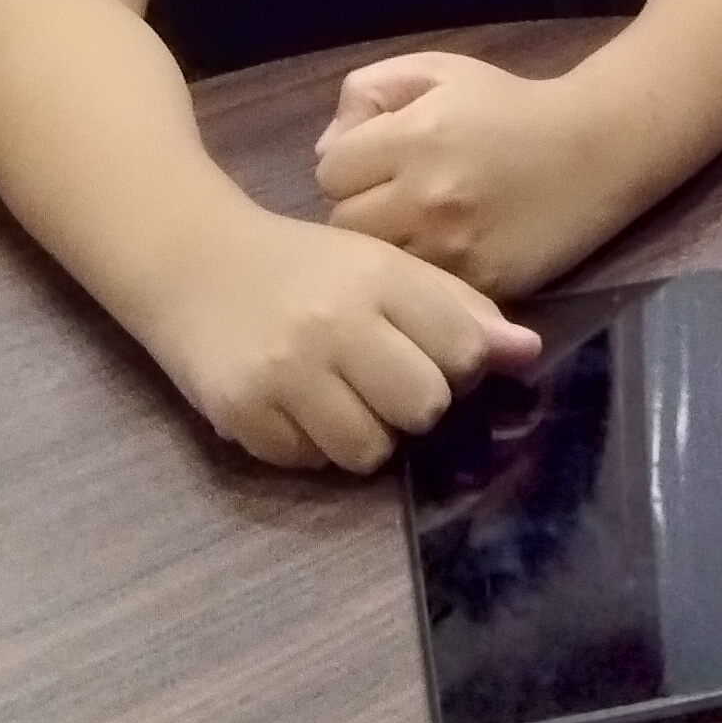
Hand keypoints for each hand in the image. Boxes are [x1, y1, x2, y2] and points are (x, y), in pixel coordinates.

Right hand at [137, 200, 538, 471]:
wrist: (195, 261)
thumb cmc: (306, 266)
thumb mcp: (383, 266)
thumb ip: (457, 307)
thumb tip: (526, 354)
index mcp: (380, 275)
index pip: (465, 350)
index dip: (461, 364)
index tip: (435, 354)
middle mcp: (335, 322)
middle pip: (425, 407)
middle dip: (413, 403)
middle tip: (383, 379)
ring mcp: (286, 372)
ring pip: (370, 450)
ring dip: (365, 433)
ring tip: (340, 394)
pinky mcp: (244, 414)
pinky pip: (310, 462)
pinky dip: (311, 443)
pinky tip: (295, 403)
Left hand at [314, 51, 610, 299]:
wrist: (598, 147)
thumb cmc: (510, 105)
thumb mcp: (438, 71)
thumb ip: (369, 94)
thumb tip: (326, 149)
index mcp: (412, 136)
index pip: (329, 171)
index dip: (350, 164)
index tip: (378, 162)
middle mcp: (426, 195)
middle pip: (343, 225)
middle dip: (362, 210)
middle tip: (395, 201)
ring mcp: (454, 247)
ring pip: (379, 266)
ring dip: (389, 249)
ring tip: (417, 230)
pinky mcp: (482, 284)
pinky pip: (421, 294)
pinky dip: (425, 279)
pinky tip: (444, 255)